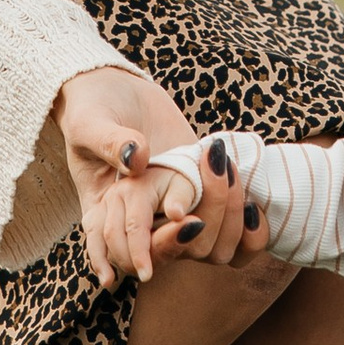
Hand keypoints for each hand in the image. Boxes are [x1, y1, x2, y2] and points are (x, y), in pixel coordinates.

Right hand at [55, 73, 265, 288]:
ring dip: (222, 222)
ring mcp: (174, 210)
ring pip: (200, 249)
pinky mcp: (201, 197)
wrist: (120, 90)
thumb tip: (137, 159)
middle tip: (209, 196)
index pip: (123, 250)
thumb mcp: (90, 121)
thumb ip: (109, 141)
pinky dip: (246, 233)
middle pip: (165, 254)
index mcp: (106, 211)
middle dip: (191, 234)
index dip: (147, 252)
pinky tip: (253, 211)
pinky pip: (227, 235)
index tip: (178, 235)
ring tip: (229, 173)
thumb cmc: (93, 108)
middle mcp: (142, 218)